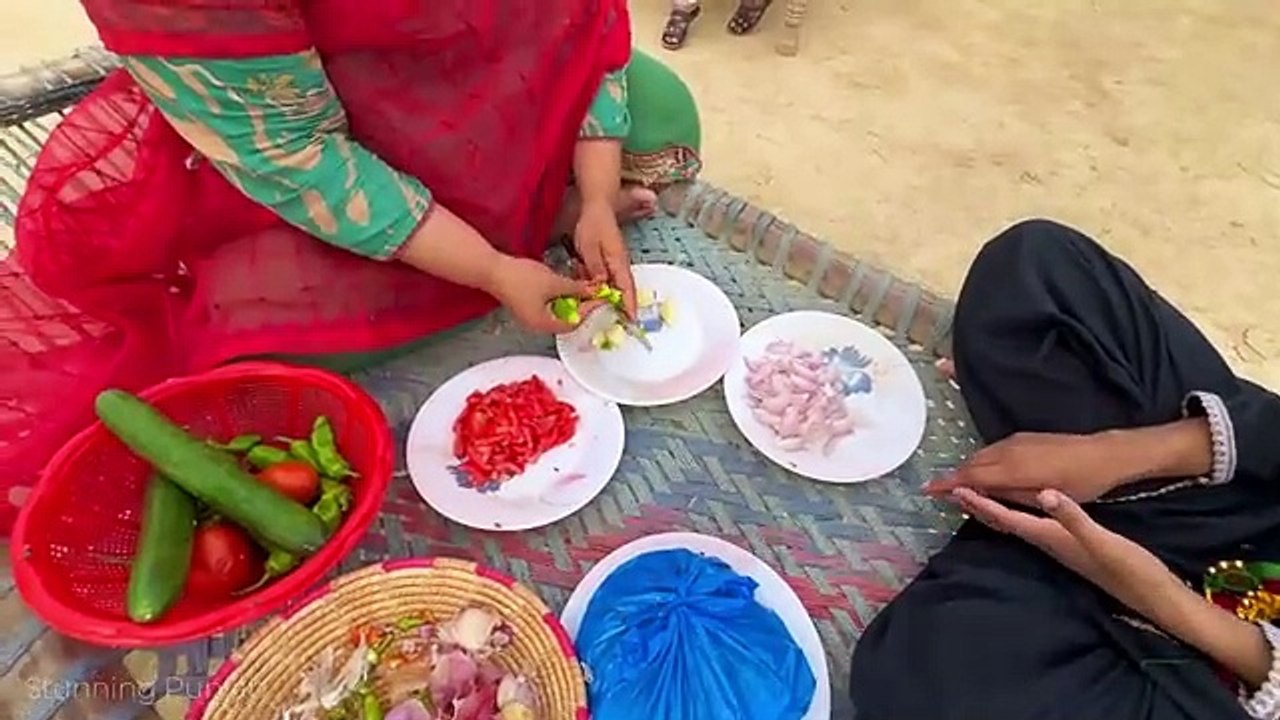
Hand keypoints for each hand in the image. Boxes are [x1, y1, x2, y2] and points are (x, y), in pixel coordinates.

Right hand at [486, 255, 593, 333]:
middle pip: (567, 321)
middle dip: (581, 307)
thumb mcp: (554, 283)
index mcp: (544, 325)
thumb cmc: (520, 279)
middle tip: (593, 294)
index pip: (575, 323)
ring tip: (582, 289)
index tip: (600, 299)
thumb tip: (593, 291)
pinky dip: (559, 299)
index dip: (589, 311)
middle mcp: (537, 326)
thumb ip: (576, 289)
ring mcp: (530, 317)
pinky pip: (548, 307)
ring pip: (558, 314)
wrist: (492, 270)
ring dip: (571, 302)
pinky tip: (565, 287)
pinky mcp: (526, 307)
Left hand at [573, 201, 636, 317]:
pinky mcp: (608, 260)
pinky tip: (590, 289)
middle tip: (616, 323)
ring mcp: (615, 262)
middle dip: (621, 307)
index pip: (626, 289)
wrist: (597, 207)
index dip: (629, 306)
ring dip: (608, 297)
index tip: (631, 321)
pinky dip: (599, 286)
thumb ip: (596, 268)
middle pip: (623, 291)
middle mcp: (620, 265)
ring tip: (600, 310)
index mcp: (618, 263)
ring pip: (613, 285)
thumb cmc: (593, 225)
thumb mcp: (590, 248)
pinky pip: (605, 278)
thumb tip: (602, 287)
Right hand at [925, 432, 1124, 504]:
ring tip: (958, 485)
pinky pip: (991, 449)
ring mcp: (1015, 441)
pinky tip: (983, 471)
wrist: (1103, 455)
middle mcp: (1007, 450)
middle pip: (970, 464)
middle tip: (939, 492)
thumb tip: (978, 495)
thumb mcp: (1043, 497)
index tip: (927, 490)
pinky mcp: (1023, 437)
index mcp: (1011, 468)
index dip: (946, 484)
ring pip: (980, 455)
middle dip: (953, 477)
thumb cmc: (1078, 483)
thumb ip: (1008, 496)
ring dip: (966, 469)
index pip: (969, 477)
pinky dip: (980, 462)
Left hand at [953, 488, 1186, 625]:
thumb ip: (1073, 517)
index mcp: (1051, 539)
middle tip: (955, 492)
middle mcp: (1049, 544)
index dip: (982, 504)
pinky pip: (1034, 528)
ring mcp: (1060, 548)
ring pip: (1017, 526)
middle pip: (1006, 524)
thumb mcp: (1104, 541)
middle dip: (980, 508)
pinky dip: (1019, 515)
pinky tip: (1024, 511)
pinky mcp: (1071, 548)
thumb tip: (1044, 493)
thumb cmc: (1131, 570)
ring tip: (978, 499)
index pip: (1008, 519)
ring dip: (996, 512)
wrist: (1154, 597)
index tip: (957, 490)